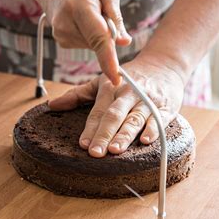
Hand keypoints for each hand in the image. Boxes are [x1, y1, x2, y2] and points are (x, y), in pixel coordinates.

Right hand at [35, 0, 131, 84]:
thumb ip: (116, 15)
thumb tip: (124, 42)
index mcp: (79, 4)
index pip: (97, 37)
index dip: (108, 59)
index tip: (116, 78)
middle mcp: (65, 22)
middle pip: (98, 42)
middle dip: (109, 33)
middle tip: (102, 8)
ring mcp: (60, 34)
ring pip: (93, 45)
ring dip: (98, 32)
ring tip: (89, 10)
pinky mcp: (61, 41)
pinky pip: (87, 44)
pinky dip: (90, 35)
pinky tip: (82, 19)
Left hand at [48, 55, 184, 157]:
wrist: (163, 64)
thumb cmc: (128, 78)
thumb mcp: (101, 82)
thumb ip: (77, 94)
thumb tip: (52, 105)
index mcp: (110, 89)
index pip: (97, 112)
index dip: (90, 129)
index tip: (82, 144)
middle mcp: (127, 94)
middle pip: (114, 116)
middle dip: (104, 135)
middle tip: (95, 153)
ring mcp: (147, 100)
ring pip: (134, 119)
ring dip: (125, 135)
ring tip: (115, 150)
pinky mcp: (167, 106)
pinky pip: (160, 119)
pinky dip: (154, 130)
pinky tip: (146, 141)